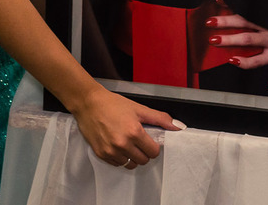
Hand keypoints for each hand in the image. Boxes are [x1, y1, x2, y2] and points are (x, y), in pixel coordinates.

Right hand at [70, 85, 184, 169]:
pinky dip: (120, 158)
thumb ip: (160, 118)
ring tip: (127, 143)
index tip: (149, 140)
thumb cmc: (113, 104)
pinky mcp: (101, 154)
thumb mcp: (139, 109)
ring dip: (132, 156)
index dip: (153, 146)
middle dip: (144, 152)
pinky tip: (117, 145)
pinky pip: (117, 164)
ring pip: (130, 164)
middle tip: (138, 141)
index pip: (153, 152)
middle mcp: (122, 144)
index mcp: (134, 132)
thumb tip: (178, 127)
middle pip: (143, 160)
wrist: (88, 103)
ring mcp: (111, 151)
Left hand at [206, 12, 267, 73]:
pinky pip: (259, 59)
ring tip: (216, 40)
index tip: (216, 1)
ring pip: (249, 38)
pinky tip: (234, 60)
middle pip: (243, 22)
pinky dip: (244, 61)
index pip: (242, 14)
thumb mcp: (261, 42)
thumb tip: (224, 39)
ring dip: (230, 39)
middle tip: (209, 22)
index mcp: (260, 27)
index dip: (228, 8)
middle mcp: (265, 31)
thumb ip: (245, 39)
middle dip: (225, 21)